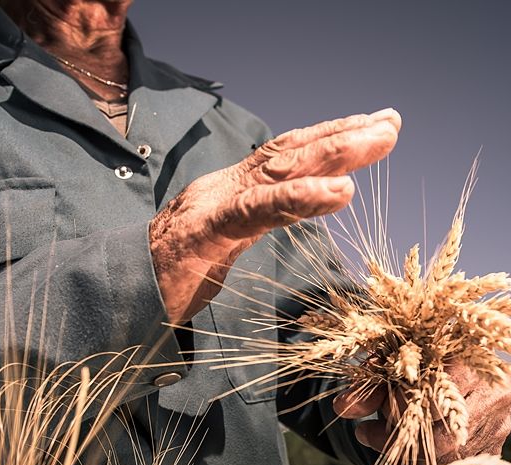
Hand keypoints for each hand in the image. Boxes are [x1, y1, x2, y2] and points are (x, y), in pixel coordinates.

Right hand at [149, 109, 400, 323]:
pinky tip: (337, 193)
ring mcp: (214, 204)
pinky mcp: (205, 231)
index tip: (374, 127)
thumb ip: (250, 222)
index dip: (330, 140)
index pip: (287, 158)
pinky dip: (299, 198)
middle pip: (291, 153)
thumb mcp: (220, 245)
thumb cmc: (169, 276)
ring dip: (333, 153)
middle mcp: (226, 187)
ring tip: (378, 141)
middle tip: (391, 123)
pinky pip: (258, 210)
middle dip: (344, 136)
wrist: (120, 295)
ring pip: (279, 169)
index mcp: (232, 192)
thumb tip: (287, 209)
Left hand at [333, 364, 510, 464]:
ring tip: (381, 444)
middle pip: (444, 436)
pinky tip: (405, 462)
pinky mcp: (494, 448)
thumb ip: (369, 386)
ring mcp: (499, 424)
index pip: (437, 397)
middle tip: (365, 436)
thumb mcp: (391, 366)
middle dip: (399, 442)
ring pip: (450, 459)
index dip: (401, 411)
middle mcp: (495, 394)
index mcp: (473, 361)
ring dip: (409, 459)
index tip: (369, 421)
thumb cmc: (419, 362)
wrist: (450, 365)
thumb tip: (342, 408)